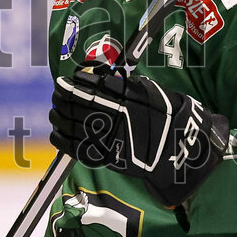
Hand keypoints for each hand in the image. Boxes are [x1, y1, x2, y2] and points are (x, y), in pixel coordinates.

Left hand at [49, 67, 229, 207]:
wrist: (181, 149)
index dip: (72, 83)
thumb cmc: (168, 115)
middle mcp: (113, 116)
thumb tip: (99, 79)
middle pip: (76, 103)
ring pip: (72, 124)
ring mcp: (108, 137)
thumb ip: (124, 85)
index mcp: (124, 97)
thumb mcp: (150, 91)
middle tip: (58, 92)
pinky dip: (62, 139)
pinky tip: (57, 132)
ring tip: (56, 110)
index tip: (64, 80)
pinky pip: (76, 148)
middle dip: (62, 97)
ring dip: (59, 115)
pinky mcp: (107, 157)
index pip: (89, 86)